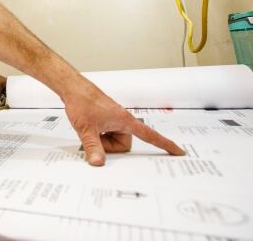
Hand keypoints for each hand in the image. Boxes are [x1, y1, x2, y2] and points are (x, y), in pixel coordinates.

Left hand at [62, 78, 184, 165]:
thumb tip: (99, 163)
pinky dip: (98, 136)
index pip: (150, 136)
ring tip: (91, 129)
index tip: (179, 151)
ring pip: (113, 142)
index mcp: (125, 122)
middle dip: (108, 146)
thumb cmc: (82, 102)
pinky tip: (89, 128)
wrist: (73, 88)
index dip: (165, 145)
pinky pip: (107, 135)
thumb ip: (93, 147)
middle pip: (123, 145)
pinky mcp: (106, 120)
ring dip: (102, 140)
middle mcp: (122, 121)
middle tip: (95, 135)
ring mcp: (114, 121)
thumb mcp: (86, 129)